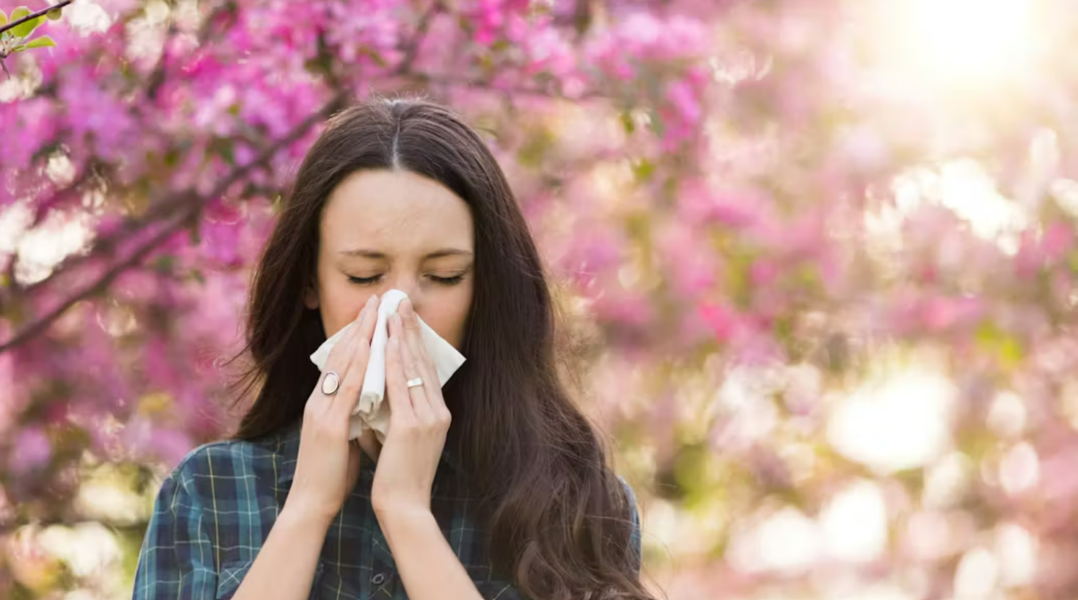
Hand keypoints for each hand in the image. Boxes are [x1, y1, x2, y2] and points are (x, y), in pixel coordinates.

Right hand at [284, 294, 378, 525]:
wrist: (312, 504)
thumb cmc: (331, 473)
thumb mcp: (343, 435)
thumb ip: (352, 414)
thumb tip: (370, 400)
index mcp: (322, 403)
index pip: (340, 361)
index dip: (356, 335)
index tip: (373, 314)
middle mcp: (318, 401)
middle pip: (339, 354)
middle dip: (359, 326)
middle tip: (377, 300)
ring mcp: (321, 411)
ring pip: (342, 365)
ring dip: (360, 337)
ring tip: (375, 313)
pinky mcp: (328, 426)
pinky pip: (346, 390)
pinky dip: (359, 367)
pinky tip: (369, 350)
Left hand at [371, 298, 450, 516]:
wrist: (405, 507)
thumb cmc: (399, 476)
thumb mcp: (402, 438)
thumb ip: (396, 413)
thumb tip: (380, 394)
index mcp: (437, 414)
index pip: (425, 368)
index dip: (414, 340)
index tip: (403, 316)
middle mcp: (438, 411)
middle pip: (422, 361)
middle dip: (409, 328)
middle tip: (399, 300)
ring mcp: (428, 418)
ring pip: (412, 367)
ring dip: (400, 335)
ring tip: (392, 310)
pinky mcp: (413, 426)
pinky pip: (401, 385)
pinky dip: (392, 360)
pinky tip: (386, 341)